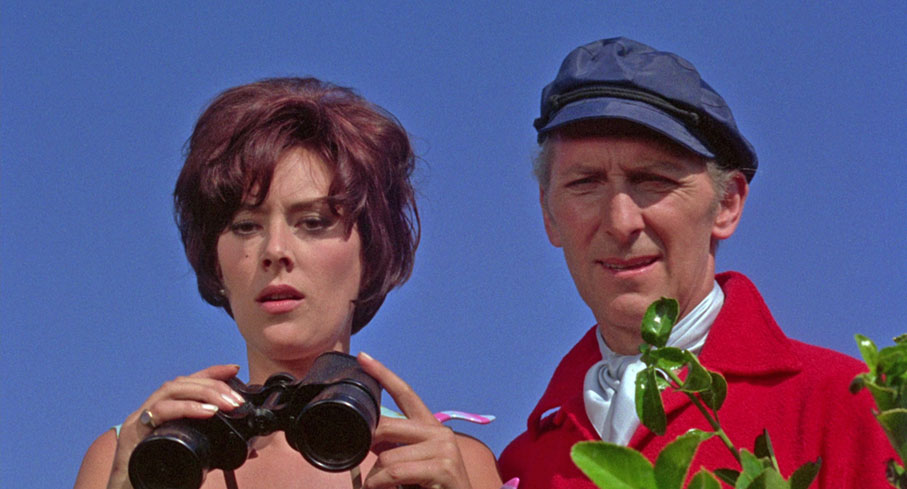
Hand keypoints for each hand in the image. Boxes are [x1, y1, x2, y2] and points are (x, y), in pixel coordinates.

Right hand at [103, 364, 245, 488]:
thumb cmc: (157, 479)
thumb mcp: (193, 459)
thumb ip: (218, 450)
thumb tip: (251, 450)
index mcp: (162, 414)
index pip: (187, 382)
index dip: (211, 372)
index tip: (234, 369)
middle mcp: (149, 411)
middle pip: (182, 383)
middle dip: (213, 385)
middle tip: (236, 401)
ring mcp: (139, 420)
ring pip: (171, 390)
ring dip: (203, 393)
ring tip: (226, 405)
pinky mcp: (132, 434)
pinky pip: (160, 411)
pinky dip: (186, 408)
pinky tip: (207, 412)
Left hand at [357, 352, 476, 488]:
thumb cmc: (430, 488)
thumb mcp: (409, 464)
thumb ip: (392, 448)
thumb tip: (367, 438)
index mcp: (430, 427)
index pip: (406, 393)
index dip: (383, 375)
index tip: (363, 358)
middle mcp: (440, 432)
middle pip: (388, 426)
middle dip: (368, 445)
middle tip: (362, 464)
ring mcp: (444, 448)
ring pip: (387, 456)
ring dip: (374, 478)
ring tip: (377, 488)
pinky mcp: (444, 467)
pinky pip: (395, 472)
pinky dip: (381, 484)